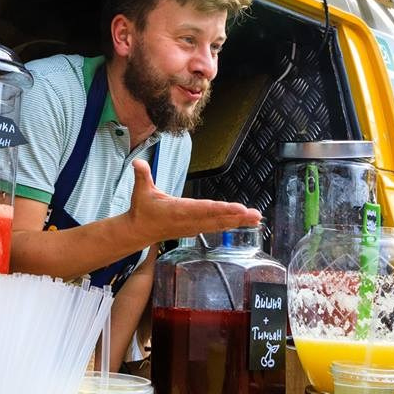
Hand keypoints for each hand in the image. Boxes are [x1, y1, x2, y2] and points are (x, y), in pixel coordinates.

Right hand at [124, 159, 262, 245]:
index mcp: (178, 211)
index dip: (221, 209)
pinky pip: (217, 226)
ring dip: (238, 221)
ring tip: (256, 218)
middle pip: (217, 219)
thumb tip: (138, 162)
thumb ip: (142, 175)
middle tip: (256, 215)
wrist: (139, 231)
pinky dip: (231, 224)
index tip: (238, 208)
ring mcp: (193, 227)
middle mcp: (189, 221)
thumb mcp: (140, 191)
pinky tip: (244, 222)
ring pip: (220, 224)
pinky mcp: (195, 229)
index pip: (203, 209)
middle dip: (237, 217)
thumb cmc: (142, 209)